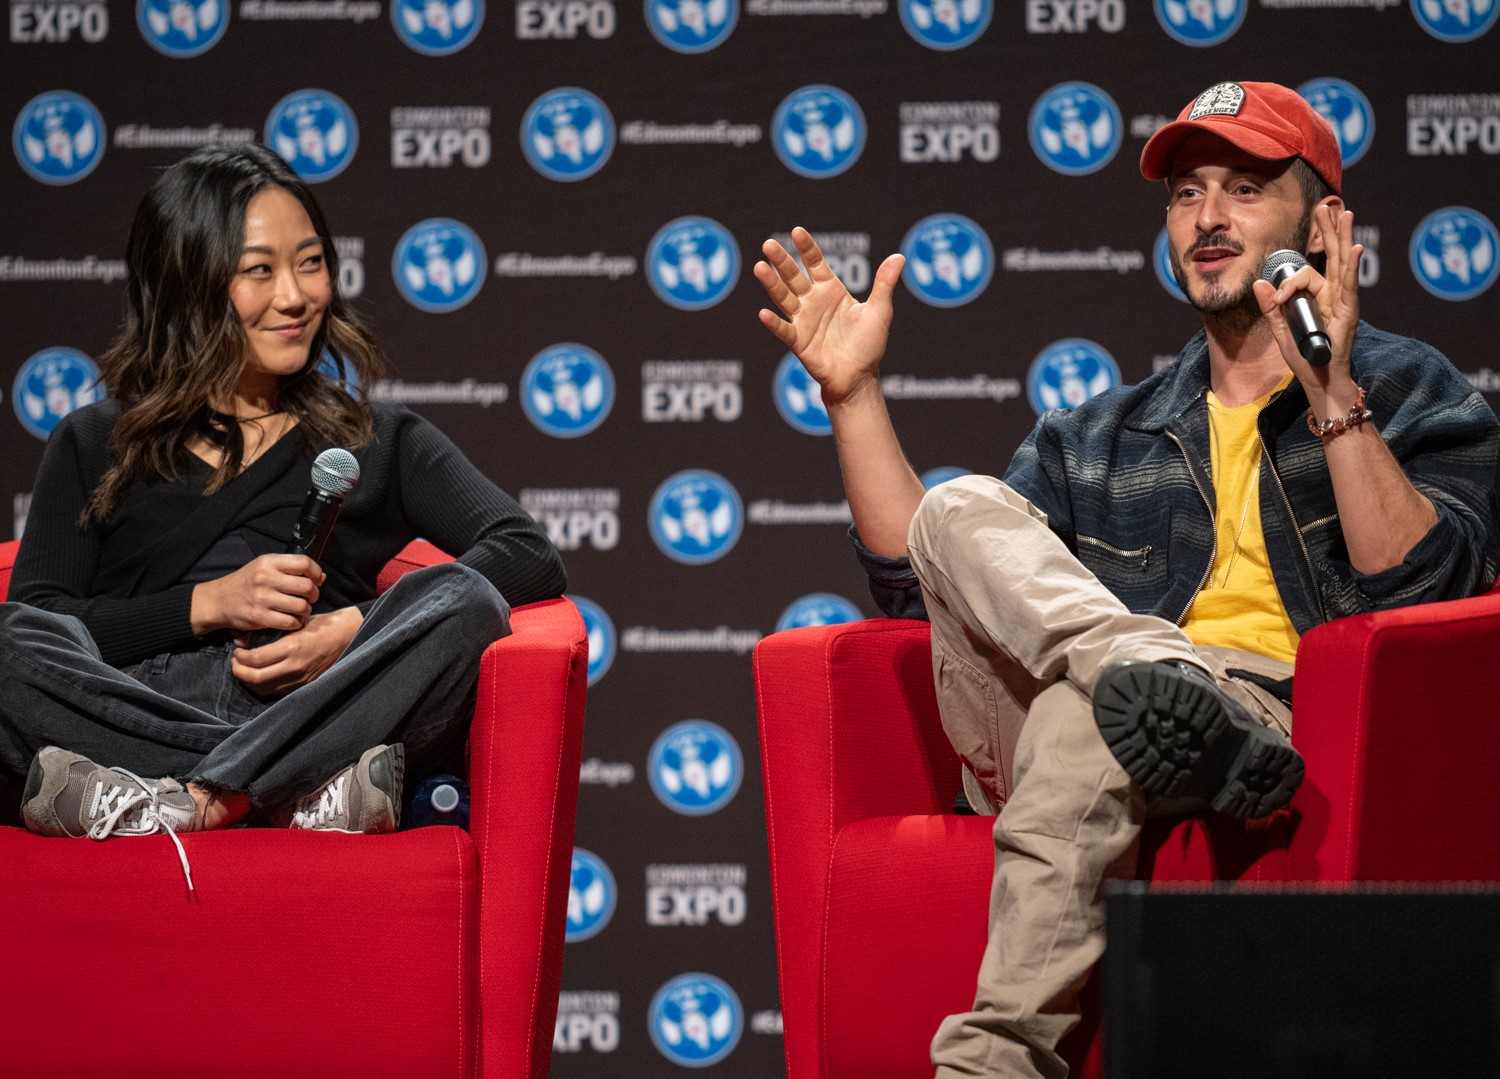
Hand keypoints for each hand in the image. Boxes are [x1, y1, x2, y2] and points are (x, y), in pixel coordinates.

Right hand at [191, 553, 323, 635]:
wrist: (218, 600)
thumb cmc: (246, 583)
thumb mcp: (264, 567)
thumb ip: (290, 569)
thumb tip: (322, 577)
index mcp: (268, 562)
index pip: (304, 562)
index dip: (316, 572)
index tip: (317, 580)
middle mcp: (265, 578)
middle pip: (306, 586)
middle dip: (314, 594)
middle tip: (310, 598)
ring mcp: (262, 598)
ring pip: (301, 606)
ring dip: (306, 611)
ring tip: (301, 610)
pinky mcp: (259, 617)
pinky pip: (290, 622)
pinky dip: (296, 623)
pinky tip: (292, 620)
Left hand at [231, 606, 362, 694]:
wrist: (349, 635)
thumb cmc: (322, 624)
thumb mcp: (296, 622)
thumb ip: (272, 631)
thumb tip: (244, 639)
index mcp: (292, 647)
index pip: (254, 660)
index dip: (239, 657)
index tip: (237, 649)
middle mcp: (295, 666)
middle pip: (255, 678)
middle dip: (239, 671)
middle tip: (236, 661)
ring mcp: (301, 678)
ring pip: (263, 688)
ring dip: (249, 680)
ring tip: (246, 669)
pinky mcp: (305, 684)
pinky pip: (277, 691)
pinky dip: (263, 685)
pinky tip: (262, 675)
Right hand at [754, 227, 905, 406]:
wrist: (860, 377)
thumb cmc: (869, 344)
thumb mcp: (880, 312)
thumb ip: (885, 284)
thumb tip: (900, 256)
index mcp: (831, 290)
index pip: (815, 263)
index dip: (806, 248)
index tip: (797, 232)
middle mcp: (813, 302)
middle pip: (793, 276)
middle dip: (781, 261)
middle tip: (769, 244)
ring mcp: (804, 321)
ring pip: (784, 297)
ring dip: (771, 284)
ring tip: (759, 267)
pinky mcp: (799, 341)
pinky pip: (784, 330)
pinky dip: (774, 323)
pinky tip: (764, 313)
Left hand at [1252, 204, 1363, 412]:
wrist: (1318, 381)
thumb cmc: (1304, 357)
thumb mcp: (1281, 329)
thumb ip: (1272, 306)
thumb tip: (1259, 283)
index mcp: (1318, 297)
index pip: (1305, 274)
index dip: (1288, 282)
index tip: (1276, 297)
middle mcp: (1333, 295)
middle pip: (1331, 257)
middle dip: (1328, 231)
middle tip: (1326, 206)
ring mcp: (1343, 302)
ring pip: (1342, 264)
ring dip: (1342, 238)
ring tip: (1344, 213)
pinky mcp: (1349, 313)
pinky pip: (1349, 287)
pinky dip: (1351, 268)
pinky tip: (1354, 249)